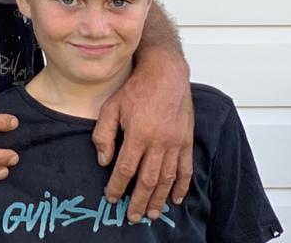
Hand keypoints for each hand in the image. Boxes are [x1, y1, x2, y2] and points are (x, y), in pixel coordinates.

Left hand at [93, 53, 192, 220]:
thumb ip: (104, 134)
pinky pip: (186, 169)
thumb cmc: (136, 88)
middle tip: (131, 217)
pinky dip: (181, 186)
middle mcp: (160, 142)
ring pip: (168, 179)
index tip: (111, 198)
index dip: (117, 187)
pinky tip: (176, 199)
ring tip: (151, 213)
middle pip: (148, 180)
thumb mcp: (111, 107)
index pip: (125, 169)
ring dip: (159, 199)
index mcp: (139, 134)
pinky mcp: (187, 141)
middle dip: (138, 201)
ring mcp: (176, 143)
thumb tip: (104, 161)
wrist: (166, 74)